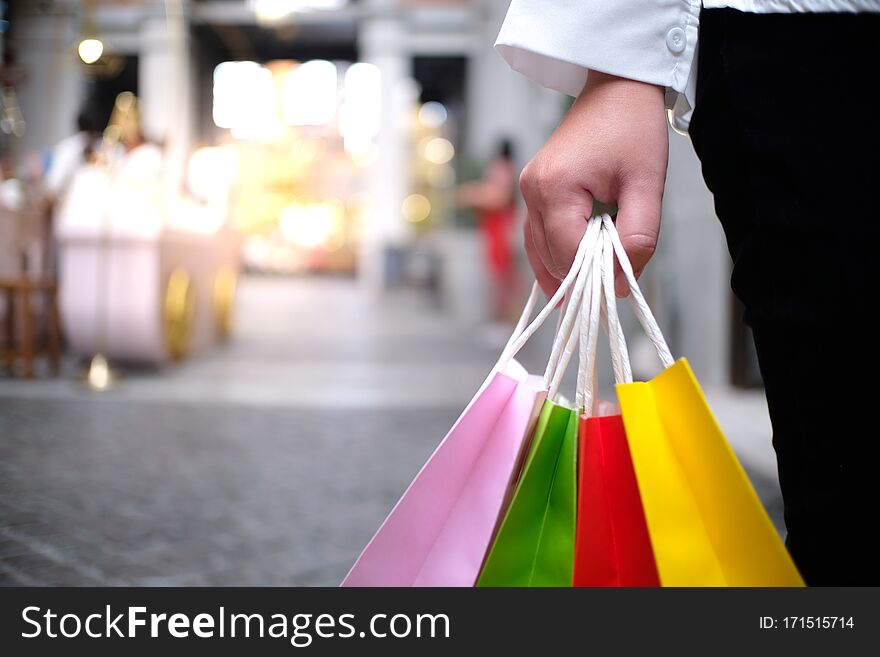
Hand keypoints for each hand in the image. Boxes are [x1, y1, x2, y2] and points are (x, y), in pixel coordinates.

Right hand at [520, 72, 667, 297]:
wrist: (616, 88)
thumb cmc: (632, 126)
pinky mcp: (535, 191)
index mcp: (555, 187)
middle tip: (615, 289)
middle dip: (583, 276)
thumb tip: (623, 281)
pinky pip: (538, 237)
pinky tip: (567, 279)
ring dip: (566, 272)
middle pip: (551, 257)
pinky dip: (554, 258)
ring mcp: (528, 191)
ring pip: (539, 252)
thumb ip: (638, 236)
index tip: (625, 284)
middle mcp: (532, 191)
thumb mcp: (646, 183)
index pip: (569, 253)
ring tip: (590, 295)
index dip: (597, 275)